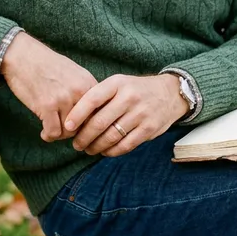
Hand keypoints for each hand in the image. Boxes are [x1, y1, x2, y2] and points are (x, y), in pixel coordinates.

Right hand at [1, 32, 97, 141]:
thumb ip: (84, 91)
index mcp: (88, 83)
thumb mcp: (74, 72)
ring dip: (60, 134)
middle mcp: (79, 91)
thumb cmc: (47, 64)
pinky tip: (44, 132)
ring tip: (53, 130)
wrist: (22, 55)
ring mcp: (63, 98)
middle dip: (75, 132)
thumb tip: (91, 115)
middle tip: (65, 131)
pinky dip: (48, 135)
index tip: (81, 129)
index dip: (91, 124)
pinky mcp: (46, 106)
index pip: (99, 113)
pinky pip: (53, 132)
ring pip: (69, 131)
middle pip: (86, 125)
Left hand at [64, 73, 187, 156]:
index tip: (67, 126)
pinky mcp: (148, 129)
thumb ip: (100, 97)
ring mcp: (140, 113)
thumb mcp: (119, 84)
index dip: (77, 114)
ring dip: (96, 147)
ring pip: (111, 136)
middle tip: (76, 144)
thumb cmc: (135, 90)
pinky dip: (111, 151)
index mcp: (117, 83)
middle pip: (100, 122)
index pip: (92, 99)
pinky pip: (125, 145)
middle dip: (84, 137)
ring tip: (88, 149)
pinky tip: (105, 151)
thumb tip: (75, 119)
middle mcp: (129, 97)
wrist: (169, 94)